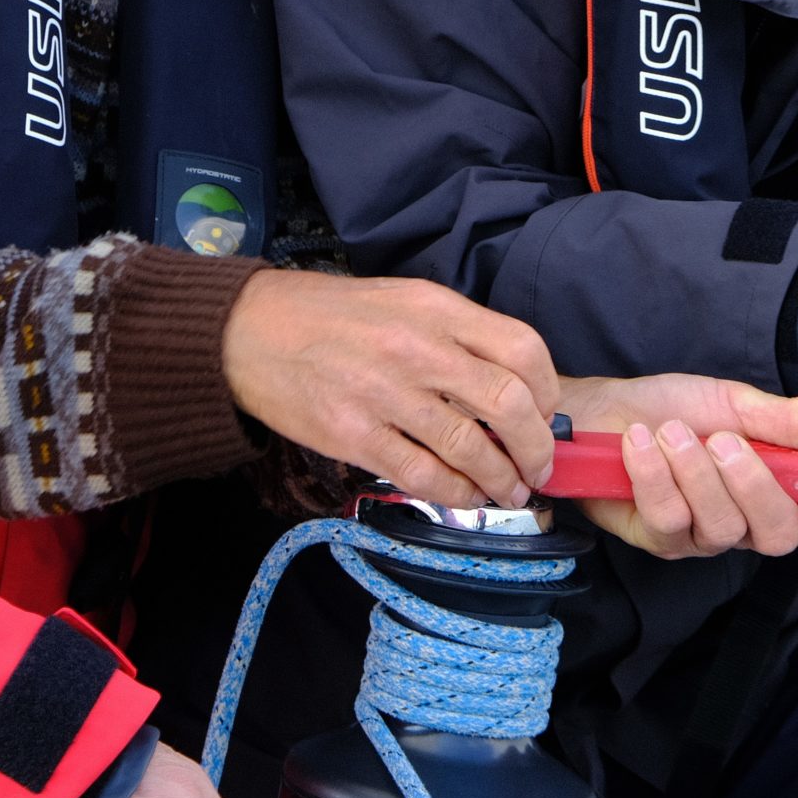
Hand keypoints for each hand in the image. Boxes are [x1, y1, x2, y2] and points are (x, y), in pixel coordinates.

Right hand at [221, 271, 559, 509]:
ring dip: (501, 480)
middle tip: (539, 467)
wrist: (250, 330)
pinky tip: (466, 497)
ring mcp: (385, 393)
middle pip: (508, 403)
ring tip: (509, 492)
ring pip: (470, 448)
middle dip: (535, 447)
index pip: (522, 348)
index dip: (547, 390)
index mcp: (436, 308)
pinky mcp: (354, 435)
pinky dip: (456, 493)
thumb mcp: (403, 300)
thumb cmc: (331, 315)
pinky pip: (423, 475)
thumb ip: (456, 334)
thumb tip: (512, 384)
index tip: (547, 414)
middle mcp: (417, 347)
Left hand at [558, 373, 797, 563]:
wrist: (602, 409)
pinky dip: (655, 474)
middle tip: (725, 441)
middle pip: (779, 537)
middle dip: (755, 488)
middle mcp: (746, 524)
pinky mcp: (657, 540)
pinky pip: (669, 520)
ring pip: (721, 529)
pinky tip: (639, 443)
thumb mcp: (735, 403)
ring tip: (671, 431)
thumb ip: (792, 421)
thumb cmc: (672, 408)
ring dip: (696, 473)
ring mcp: (701, 538)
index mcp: (778, 491)